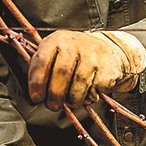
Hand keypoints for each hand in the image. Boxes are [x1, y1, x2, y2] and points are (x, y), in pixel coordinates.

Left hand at [28, 30, 145, 110]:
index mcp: (58, 40)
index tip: (36, 97)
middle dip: (54, 94)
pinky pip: (94, 91)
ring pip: (79, 85)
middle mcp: (76, 45)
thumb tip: (34, 90)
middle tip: (52, 106)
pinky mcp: (107, 71)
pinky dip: (88, 98)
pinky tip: (86, 94)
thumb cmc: (77, 54)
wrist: (111, 49)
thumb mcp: (58, 49)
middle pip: (61, 73)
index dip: (36, 82)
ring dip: (72, 99)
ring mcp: (94, 58)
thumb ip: (45, 64)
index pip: (42, 60)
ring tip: (70, 102)